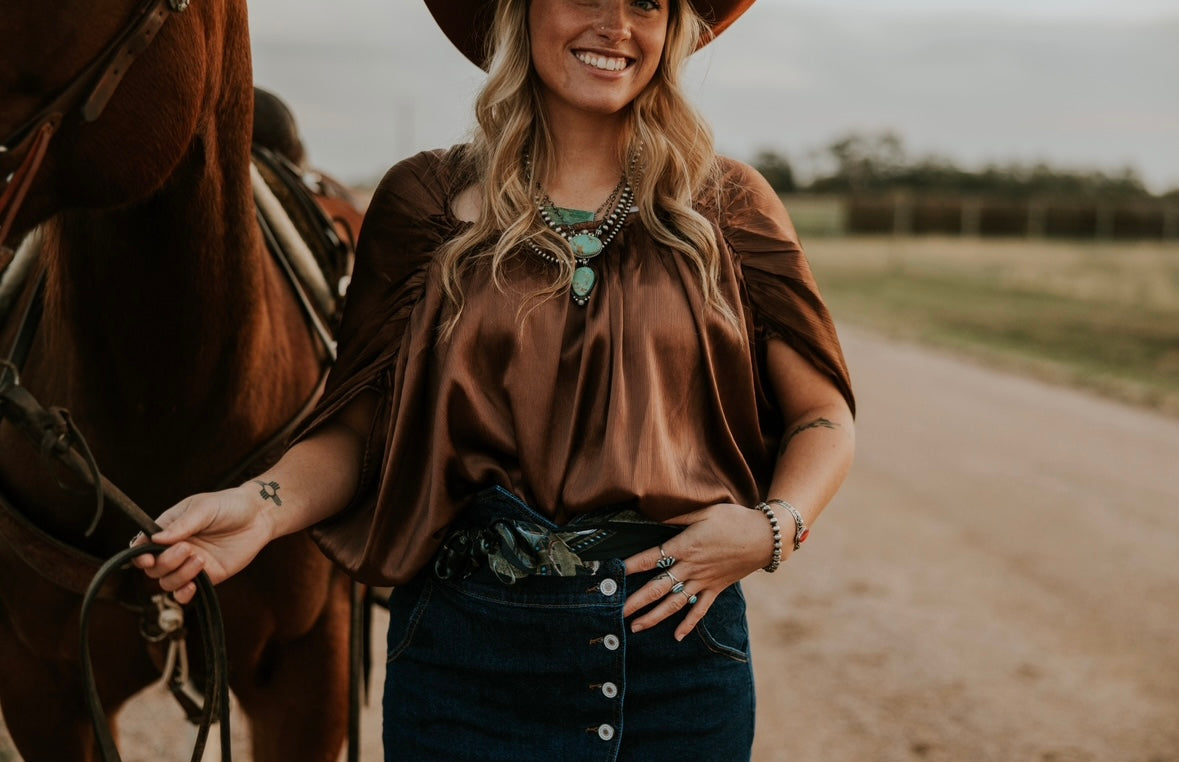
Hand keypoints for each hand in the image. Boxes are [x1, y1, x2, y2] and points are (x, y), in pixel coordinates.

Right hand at [131, 484, 275, 604]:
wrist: (259, 516)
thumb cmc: (229, 505)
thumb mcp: (205, 508)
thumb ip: (183, 524)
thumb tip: (157, 539)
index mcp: (168, 529)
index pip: (142, 546)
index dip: (139, 555)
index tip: (148, 557)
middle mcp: (174, 549)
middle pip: (153, 568)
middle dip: (166, 562)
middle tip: (187, 549)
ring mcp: (189, 564)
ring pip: (168, 582)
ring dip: (179, 575)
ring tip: (200, 559)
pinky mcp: (206, 577)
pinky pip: (185, 594)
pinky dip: (184, 595)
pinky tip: (193, 585)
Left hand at [622, 503, 778, 640]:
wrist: (765, 537)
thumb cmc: (734, 520)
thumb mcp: (705, 511)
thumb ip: (679, 517)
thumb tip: (656, 517)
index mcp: (685, 546)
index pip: (651, 558)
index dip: (631, 566)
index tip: (614, 573)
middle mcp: (691, 567)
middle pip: (658, 588)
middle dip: (635, 602)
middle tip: (616, 613)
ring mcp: (703, 581)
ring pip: (674, 603)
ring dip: (654, 617)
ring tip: (635, 627)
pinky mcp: (716, 589)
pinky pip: (700, 610)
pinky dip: (688, 624)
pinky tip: (677, 636)